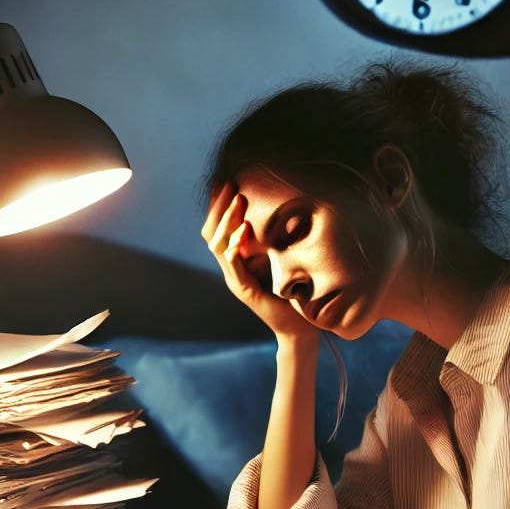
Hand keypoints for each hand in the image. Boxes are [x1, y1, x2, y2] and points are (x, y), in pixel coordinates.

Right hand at [201, 181, 318, 343]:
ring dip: (228, 221)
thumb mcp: (281, 260)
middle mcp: (231, 269)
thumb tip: (278, 213)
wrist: (297, 327)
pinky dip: (234, 248)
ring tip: (238, 201)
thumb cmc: (293, 293)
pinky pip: (233, 265)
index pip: (219, 228)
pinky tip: (241, 234)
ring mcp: (235, 280)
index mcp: (237, 261)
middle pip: (212, 233)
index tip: (226, 182)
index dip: (219, 206)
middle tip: (228, 184)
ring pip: (218, 245)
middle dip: (219, 207)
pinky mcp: (244, 290)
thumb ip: (272, 241)